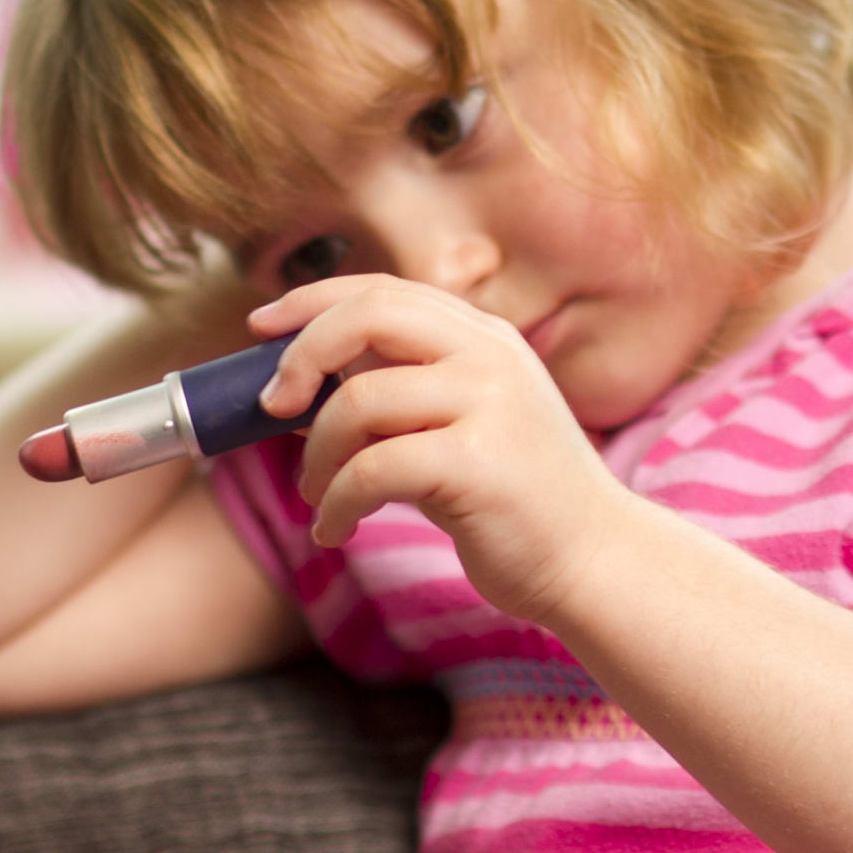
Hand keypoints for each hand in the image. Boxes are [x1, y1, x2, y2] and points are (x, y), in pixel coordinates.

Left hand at [249, 275, 636, 622]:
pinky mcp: (478, 461)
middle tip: (271, 406)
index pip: (383, 290)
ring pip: (359, 399)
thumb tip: (292, 392)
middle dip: (301, 355)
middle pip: (369, 315)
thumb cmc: (512, 504)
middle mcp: (490, 356)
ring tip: (316, 495)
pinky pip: (372, 469)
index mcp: (484, 339)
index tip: (259, 328)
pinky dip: (336, 503)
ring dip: (316, 453)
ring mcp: (489, 403)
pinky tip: (335, 531)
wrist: (593, 562)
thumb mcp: (454, 432)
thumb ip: (392, 402)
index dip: (311, 302)